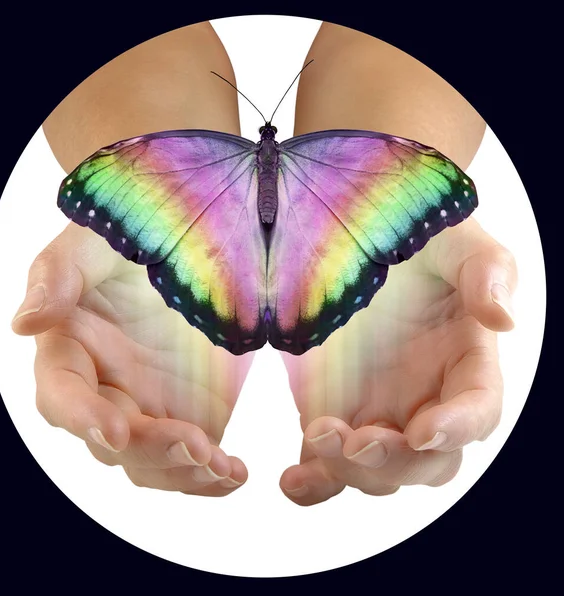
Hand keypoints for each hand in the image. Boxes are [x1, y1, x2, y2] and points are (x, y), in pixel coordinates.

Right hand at [12, 223, 253, 494]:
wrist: (190, 246)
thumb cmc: (130, 236)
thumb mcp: (95, 243)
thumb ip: (58, 276)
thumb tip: (23, 324)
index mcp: (72, 351)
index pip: (63, 396)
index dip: (84, 418)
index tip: (116, 430)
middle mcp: (105, 388)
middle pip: (113, 441)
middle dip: (152, 450)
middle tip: (196, 445)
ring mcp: (148, 407)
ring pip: (152, 463)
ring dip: (184, 473)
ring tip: (224, 467)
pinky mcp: (188, 414)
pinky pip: (192, 461)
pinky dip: (212, 476)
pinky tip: (236, 474)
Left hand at [279, 218, 516, 504]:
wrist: (350, 241)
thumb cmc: (412, 237)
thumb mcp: (452, 239)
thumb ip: (485, 270)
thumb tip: (503, 320)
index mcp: (463, 361)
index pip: (477, 410)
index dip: (457, 428)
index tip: (421, 430)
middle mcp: (424, 397)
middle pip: (428, 461)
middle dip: (396, 462)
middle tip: (357, 440)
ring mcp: (377, 412)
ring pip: (377, 472)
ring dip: (350, 471)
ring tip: (317, 438)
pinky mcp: (334, 414)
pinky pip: (327, 465)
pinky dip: (313, 483)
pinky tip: (292, 480)